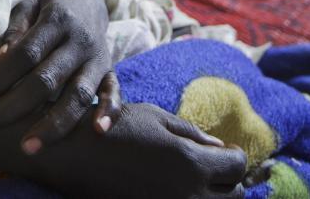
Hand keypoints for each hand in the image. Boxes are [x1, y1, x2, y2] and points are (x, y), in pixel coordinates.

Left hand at [0, 0, 118, 152]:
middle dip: (13, 107)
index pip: (25, 54)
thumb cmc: (48, 8)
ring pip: (78, 94)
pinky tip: (97, 132)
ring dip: (54, 124)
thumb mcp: (27, 7)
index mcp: (56, 21)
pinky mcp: (110, 69)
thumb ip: (14, 31)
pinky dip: (110, 111)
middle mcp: (79, 41)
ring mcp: (97, 57)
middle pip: (46, 80)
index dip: (1, 78)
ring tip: (28, 147)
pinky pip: (114, 92)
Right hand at [64, 103, 246, 197]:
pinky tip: (176, 189)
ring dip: (214, 195)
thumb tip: (221, 149)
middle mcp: (187, 194)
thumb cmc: (113, 128)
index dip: (236, 154)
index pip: (237, 166)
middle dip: (228, 178)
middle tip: (212, 165)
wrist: (72, 156)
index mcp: (190, 162)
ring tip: (196, 179)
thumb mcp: (154, 118)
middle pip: (234, 194)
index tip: (227, 149)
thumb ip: (192, 135)